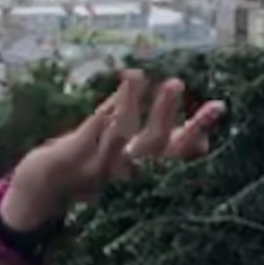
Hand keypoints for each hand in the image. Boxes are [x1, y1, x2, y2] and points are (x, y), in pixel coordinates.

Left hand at [6, 68, 224, 227]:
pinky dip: (106, 109)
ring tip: (139, 75)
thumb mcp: (134, 157)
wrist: (45, 188)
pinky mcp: (72, 161)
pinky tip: (118, 85)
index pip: (177, 151)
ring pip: (122, 137)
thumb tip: (206, 144)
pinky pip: (91, 132)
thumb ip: (164, 143)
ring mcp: (99, 168)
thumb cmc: (96, 166)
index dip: (197, 130)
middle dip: (165, 113)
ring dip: (130, 105)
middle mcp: (125, 173)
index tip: (218, 106)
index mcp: (143, 170)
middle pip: (153, 144)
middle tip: (176, 82)